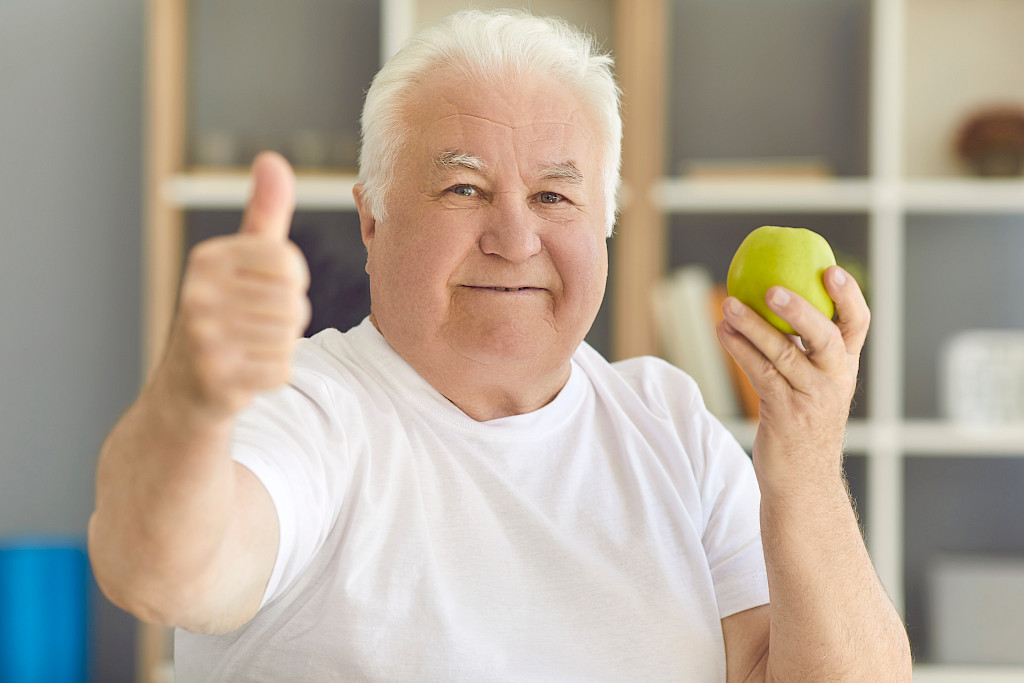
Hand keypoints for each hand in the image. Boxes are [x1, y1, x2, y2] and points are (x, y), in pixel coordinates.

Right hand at [157, 152, 310, 420]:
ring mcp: (204, 337)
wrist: (183, 393)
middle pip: (293, 302)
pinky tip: (245, 372)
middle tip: (251, 327)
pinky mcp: (216, 377)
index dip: (290, 282)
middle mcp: (199, 293)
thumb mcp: (238, 261)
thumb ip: (264, 212)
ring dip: (278, 347)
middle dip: (285, 320)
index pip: (288, 263)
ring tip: (246, 347)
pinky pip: (282, 369)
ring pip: (289, 337)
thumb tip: (273, 159)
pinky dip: (272, 374)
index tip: (263, 292)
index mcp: (207, 259)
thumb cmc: (222, 317)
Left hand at [717, 266, 868, 496]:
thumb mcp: (814, 386)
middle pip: (824, 336)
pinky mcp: (785, 414)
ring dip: (752, 327)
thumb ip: (805, 351)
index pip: (857, 324)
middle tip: (772, 288)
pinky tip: (723, 332)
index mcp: (844, 367)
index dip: (848, 296)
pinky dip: (739, 350)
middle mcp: (834, 380)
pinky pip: (760, 374)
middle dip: (800, 310)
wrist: (802, 481)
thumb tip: (776, 302)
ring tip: (728, 305)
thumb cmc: (803, 425)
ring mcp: (812, 398)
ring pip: (783, 354)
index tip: (831, 269)